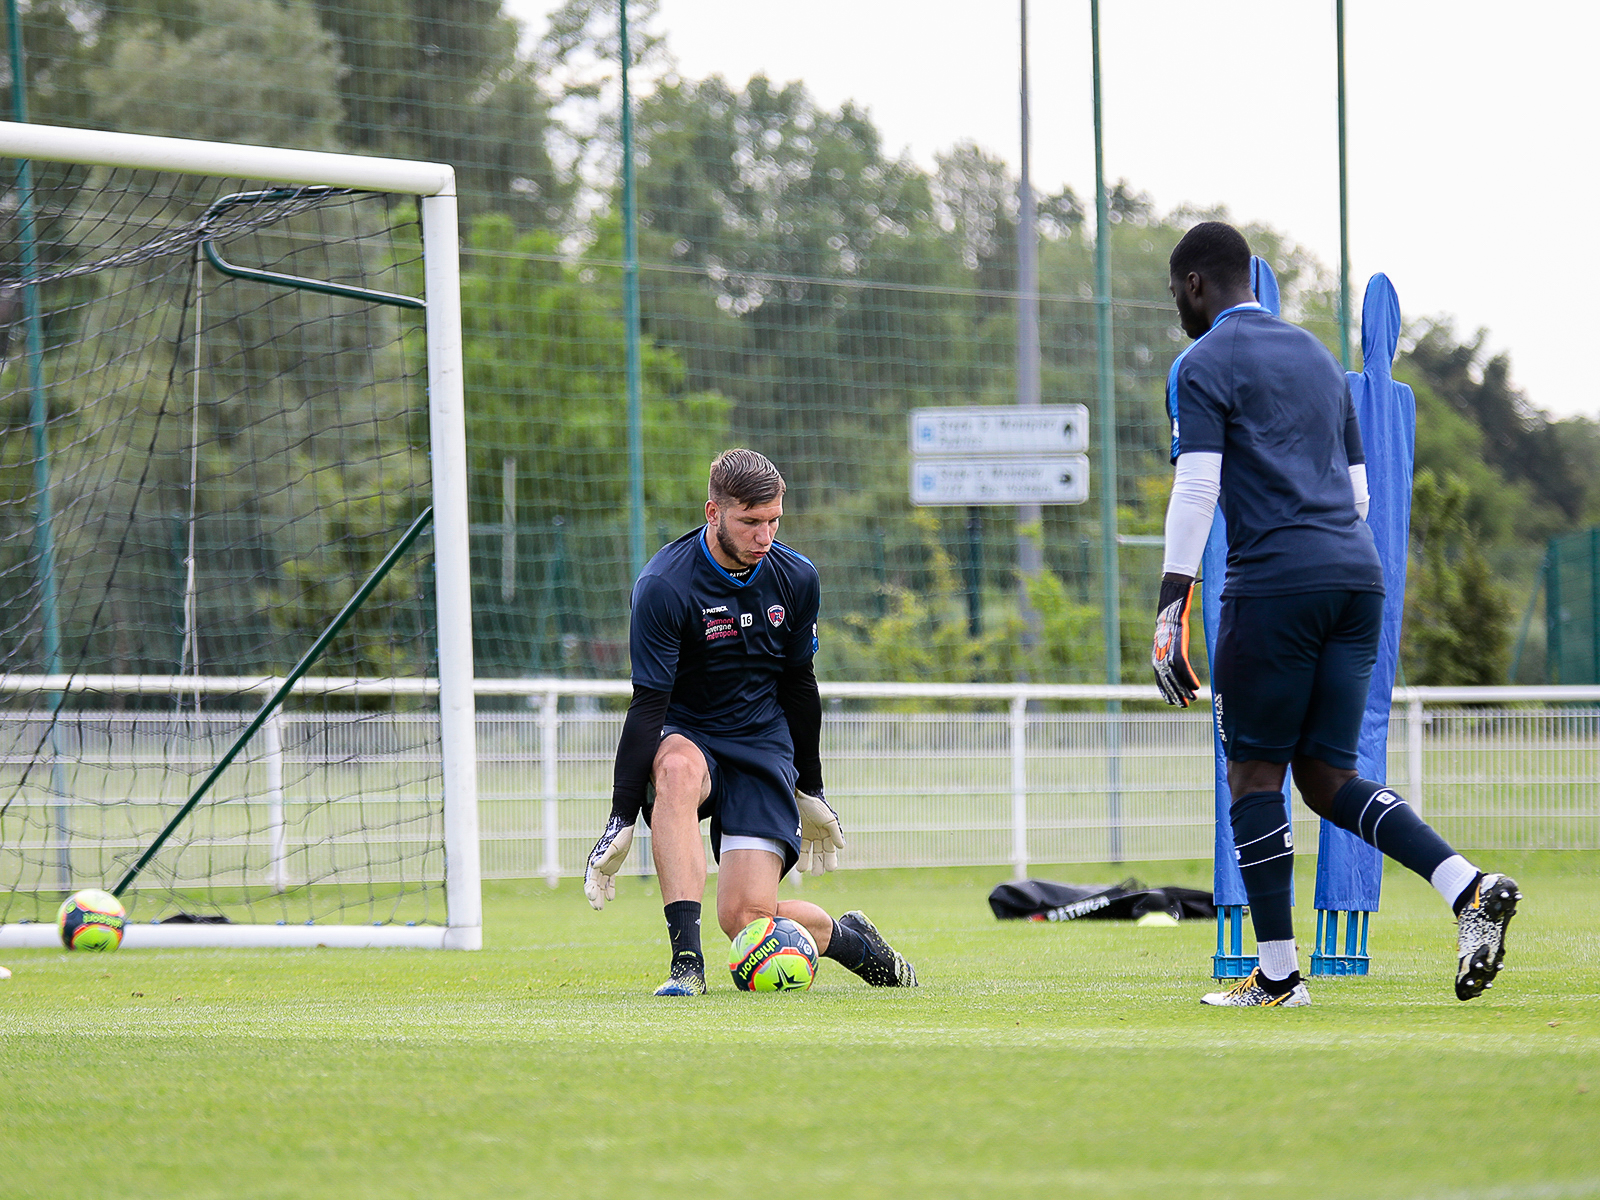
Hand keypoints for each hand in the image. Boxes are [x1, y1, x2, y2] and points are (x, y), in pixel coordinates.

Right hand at [583, 813, 634, 910]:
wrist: (624, 829)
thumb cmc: (618, 836)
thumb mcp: (613, 847)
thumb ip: (604, 857)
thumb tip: (594, 866)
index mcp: (595, 861)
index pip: (590, 878)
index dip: (590, 888)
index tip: (592, 897)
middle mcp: (598, 866)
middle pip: (594, 884)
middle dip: (594, 897)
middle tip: (597, 908)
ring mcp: (604, 867)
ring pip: (600, 885)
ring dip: (600, 896)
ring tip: (600, 908)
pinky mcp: (612, 868)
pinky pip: (609, 881)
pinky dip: (609, 889)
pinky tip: (611, 898)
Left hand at [795, 787, 845, 874]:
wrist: (801, 794)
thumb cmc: (818, 806)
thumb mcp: (829, 819)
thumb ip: (835, 832)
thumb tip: (841, 847)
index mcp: (829, 833)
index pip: (830, 850)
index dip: (831, 859)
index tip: (830, 869)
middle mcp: (819, 835)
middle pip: (820, 853)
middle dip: (819, 864)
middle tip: (818, 873)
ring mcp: (808, 834)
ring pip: (808, 852)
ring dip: (807, 861)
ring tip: (804, 870)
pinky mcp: (798, 832)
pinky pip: (799, 847)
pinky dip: (798, 855)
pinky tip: (797, 863)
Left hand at [1152, 573, 1199, 707]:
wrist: (1170, 611)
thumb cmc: (1170, 626)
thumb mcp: (1167, 643)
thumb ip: (1169, 655)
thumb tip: (1174, 665)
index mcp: (1156, 658)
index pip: (1160, 681)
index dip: (1167, 692)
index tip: (1173, 703)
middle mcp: (1160, 658)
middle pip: (1168, 682)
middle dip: (1176, 695)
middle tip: (1184, 705)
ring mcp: (1168, 654)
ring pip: (1176, 678)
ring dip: (1184, 690)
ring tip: (1192, 699)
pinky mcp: (1178, 649)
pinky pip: (1184, 668)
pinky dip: (1190, 678)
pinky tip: (1196, 686)